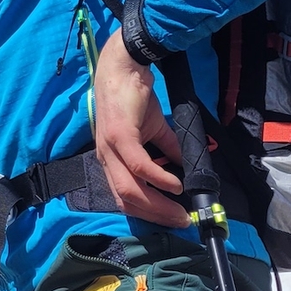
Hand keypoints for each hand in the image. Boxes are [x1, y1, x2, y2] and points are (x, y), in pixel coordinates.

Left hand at [93, 28, 188, 227]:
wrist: (125, 67)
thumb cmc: (135, 99)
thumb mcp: (153, 130)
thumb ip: (167, 151)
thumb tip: (184, 168)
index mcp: (111, 161)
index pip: (125, 199)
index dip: (148, 213)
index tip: (173, 219)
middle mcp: (105, 159)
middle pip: (127, 201)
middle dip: (156, 216)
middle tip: (181, 222)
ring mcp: (110, 149)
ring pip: (130, 189)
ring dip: (157, 204)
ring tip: (180, 210)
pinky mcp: (119, 136)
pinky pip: (139, 165)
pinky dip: (158, 179)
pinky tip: (175, 185)